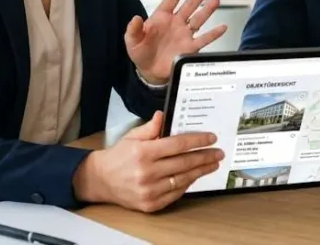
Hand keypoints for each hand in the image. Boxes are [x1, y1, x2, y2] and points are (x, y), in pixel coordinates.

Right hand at [72, 111, 223, 211]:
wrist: (100, 180)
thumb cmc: (118, 156)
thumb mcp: (132, 137)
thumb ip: (150, 128)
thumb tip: (163, 115)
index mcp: (143, 153)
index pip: (177, 145)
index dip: (197, 141)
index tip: (211, 138)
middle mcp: (147, 172)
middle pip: (184, 163)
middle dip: (205, 157)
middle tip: (218, 153)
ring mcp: (149, 191)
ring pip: (182, 179)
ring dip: (200, 171)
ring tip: (212, 164)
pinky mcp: (150, 204)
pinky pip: (175, 194)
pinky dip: (187, 184)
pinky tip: (195, 176)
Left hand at [125, 0, 224, 83]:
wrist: (149, 71)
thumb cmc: (140, 53)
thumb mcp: (132, 41)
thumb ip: (134, 30)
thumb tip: (136, 18)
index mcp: (161, 17)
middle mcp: (176, 23)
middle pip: (190, 5)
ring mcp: (184, 34)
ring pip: (198, 19)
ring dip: (207, 10)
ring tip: (216, 0)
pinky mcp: (190, 48)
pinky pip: (204, 39)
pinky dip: (214, 34)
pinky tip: (223, 27)